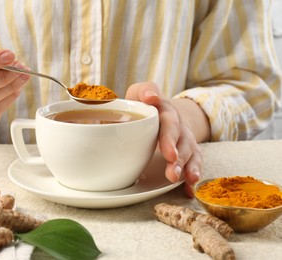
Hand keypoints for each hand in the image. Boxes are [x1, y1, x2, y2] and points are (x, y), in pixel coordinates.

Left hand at [125, 82, 209, 196]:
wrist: (163, 113)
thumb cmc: (144, 106)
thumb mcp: (139, 93)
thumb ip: (142, 91)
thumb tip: (150, 96)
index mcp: (164, 110)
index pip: (167, 117)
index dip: (167, 131)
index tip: (167, 148)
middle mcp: (178, 124)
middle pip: (179, 137)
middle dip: (176, 151)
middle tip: (171, 160)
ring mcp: (185, 139)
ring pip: (189, 152)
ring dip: (185, 165)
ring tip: (177, 177)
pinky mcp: (188, 152)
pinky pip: (194, 164)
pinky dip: (192, 176)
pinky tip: (189, 189)